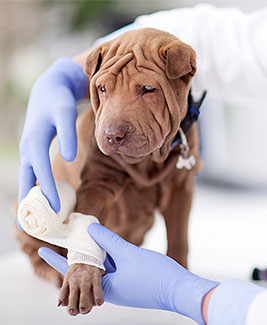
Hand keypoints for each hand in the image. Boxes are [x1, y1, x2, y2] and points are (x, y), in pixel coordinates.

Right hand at [18, 57, 87, 217]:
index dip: (47, 189)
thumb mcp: (65, 112)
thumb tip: (69, 157)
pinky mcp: (33, 150)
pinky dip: (32, 187)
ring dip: (29, 197)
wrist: (49, 89)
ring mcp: (28, 149)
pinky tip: (39, 199)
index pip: (40, 170)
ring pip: (26, 177)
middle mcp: (28, 147)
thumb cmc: (60, 101)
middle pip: (27, 179)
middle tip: (38, 226)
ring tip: (32, 220)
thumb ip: (68, 134)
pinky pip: (30, 172)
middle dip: (32, 201)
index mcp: (34, 140)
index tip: (57, 209)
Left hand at [38, 223, 218, 323]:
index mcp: (106, 287)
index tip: (42, 250)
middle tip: (66, 238)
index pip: (76, 271)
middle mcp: (111, 288)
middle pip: (89, 268)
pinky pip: (116, 267)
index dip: (58, 259)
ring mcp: (122, 285)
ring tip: (85, 238)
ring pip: (104, 266)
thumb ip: (109, 241)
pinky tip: (108, 243)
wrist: (180, 289)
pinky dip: (110, 255)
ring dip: (96, 252)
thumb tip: (90, 229)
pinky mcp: (132, 280)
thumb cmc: (155, 275)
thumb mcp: (129, 254)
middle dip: (79, 253)